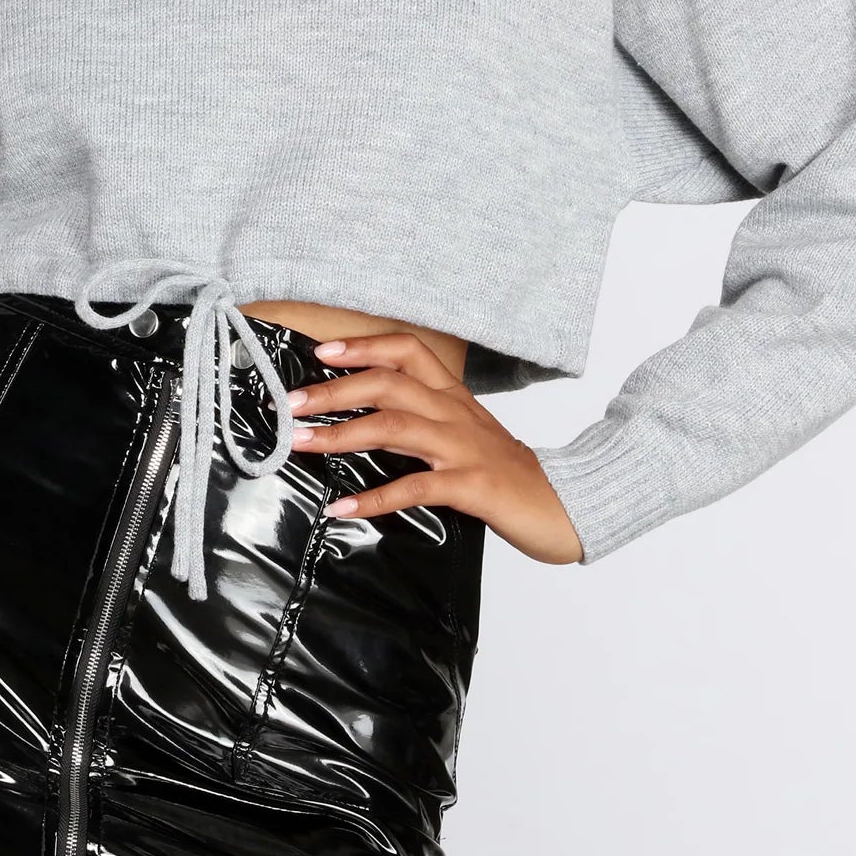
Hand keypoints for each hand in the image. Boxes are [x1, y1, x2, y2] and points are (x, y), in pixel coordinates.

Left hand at [283, 330, 583, 564]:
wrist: (565, 504)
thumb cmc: (507, 472)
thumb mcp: (466, 434)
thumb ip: (425, 422)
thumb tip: (368, 421)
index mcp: (454, 397)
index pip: (407, 351)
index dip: (364, 347)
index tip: (323, 353)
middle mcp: (455, 414)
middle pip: (388, 384)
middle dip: (335, 390)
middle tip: (291, 404)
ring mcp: (463, 448)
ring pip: (394, 426)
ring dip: (341, 434)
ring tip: (301, 444)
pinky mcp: (470, 485)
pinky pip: (414, 487)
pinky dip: (374, 498)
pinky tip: (343, 507)